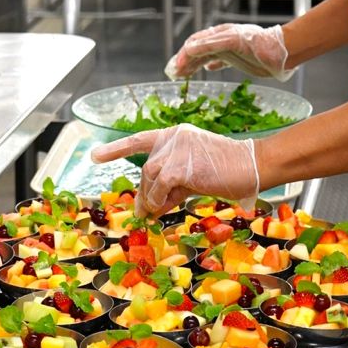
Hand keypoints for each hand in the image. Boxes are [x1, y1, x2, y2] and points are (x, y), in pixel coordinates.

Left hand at [90, 123, 259, 215]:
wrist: (252, 166)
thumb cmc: (227, 171)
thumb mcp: (194, 176)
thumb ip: (171, 185)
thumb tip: (148, 207)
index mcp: (176, 135)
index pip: (140, 139)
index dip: (116, 149)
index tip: (95, 156)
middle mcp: (173, 137)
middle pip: (146, 168)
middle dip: (144, 192)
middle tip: (146, 212)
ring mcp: (177, 149)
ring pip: (150, 177)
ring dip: (153, 198)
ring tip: (161, 210)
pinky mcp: (181, 165)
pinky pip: (160, 187)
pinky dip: (159, 200)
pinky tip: (166, 206)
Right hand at [164, 23, 292, 80]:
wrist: (282, 52)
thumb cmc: (259, 45)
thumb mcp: (232, 43)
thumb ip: (210, 45)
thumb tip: (188, 48)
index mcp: (219, 34)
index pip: (194, 43)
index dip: (183, 55)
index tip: (175, 68)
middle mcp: (222, 41)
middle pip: (198, 50)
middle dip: (184, 61)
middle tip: (174, 74)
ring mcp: (229, 50)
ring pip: (206, 56)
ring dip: (194, 65)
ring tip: (183, 75)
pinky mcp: (237, 58)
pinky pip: (219, 61)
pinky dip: (210, 65)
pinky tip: (207, 70)